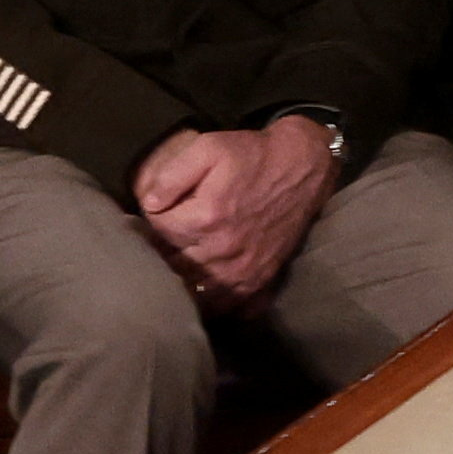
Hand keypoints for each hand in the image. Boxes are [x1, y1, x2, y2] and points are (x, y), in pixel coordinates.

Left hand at [133, 117, 335, 305]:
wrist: (303, 168)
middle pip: (171, 263)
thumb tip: (149, 203)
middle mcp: (222, 250)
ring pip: (194, 291)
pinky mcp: (258, 279)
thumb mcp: (209, 147)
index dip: (153, 215)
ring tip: (178, 262)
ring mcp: (242, 270)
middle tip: (163, 235)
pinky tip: (203, 286)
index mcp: (205, 218)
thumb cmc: (254, 155)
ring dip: (181, 279)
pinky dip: (209, 301)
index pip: (158, 228)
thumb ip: (172, 174)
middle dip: (163, 249)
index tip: (160, 207)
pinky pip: (225, 306)